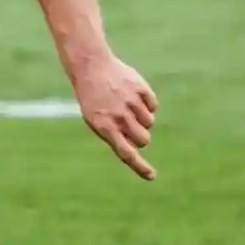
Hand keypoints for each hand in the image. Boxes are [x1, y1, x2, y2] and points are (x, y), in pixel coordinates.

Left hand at [71, 52, 157, 179]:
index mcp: (105, 128)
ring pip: (150, 123)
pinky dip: (146, 104)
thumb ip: (115, 135)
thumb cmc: (93, 99)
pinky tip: (132, 95)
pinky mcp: (141, 90)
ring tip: (126, 106)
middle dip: (140, 137)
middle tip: (129, 126)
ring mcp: (131, 103)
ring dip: (142, 119)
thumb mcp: (96, 120)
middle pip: (144, 140)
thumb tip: (136, 149)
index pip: (126, 153)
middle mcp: (119, 117)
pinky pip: (153, 106)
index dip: (139, 167)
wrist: (91, 68)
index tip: (151, 176)